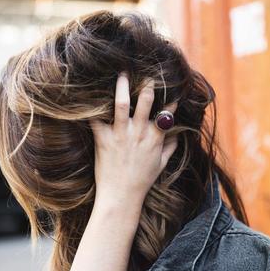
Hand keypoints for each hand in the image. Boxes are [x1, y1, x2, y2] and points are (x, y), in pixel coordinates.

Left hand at [89, 72, 177, 210]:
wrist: (121, 196)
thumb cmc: (142, 181)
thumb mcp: (161, 165)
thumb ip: (170, 148)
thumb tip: (177, 135)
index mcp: (154, 139)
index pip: (165, 113)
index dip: (169, 98)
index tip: (171, 86)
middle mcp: (138, 133)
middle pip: (145, 102)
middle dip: (147, 85)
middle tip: (147, 73)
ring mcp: (120, 135)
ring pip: (121, 105)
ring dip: (122, 87)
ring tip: (122, 73)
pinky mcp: (103, 140)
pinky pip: (97, 119)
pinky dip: (94, 107)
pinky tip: (92, 95)